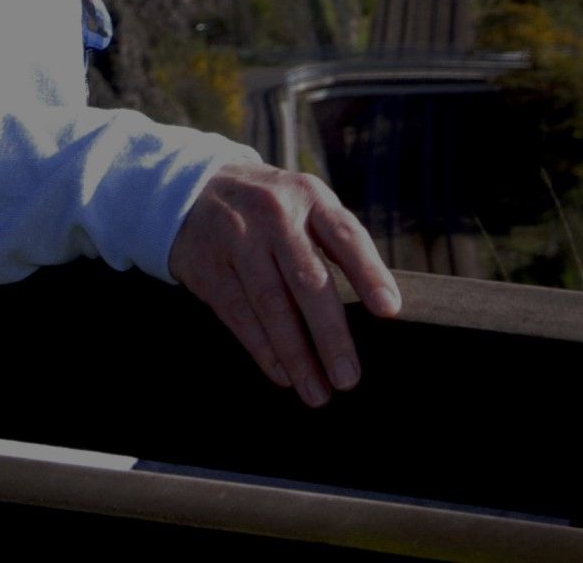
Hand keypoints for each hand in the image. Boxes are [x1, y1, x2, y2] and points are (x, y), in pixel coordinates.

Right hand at [169, 163, 402, 405]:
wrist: (192, 189)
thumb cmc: (273, 210)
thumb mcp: (306, 206)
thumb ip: (338, 244)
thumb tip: (382, 306)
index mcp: (310, 198)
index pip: (345, 236)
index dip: (369, 272)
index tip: (390, 310)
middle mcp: (274, 215)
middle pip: (307, 280)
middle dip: (330, 334)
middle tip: (348, 379)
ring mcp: (238, 240)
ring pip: (271, 305)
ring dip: (296, 355)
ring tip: (317, 392)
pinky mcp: (209, 267)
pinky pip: (240, 316)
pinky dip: (263, 350)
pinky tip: (284, 375)